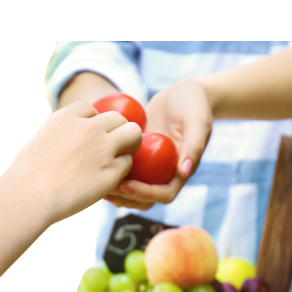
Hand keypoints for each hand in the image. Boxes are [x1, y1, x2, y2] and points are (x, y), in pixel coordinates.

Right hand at [9, 101, 142, 223]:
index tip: (90, 136)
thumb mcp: (39, 141)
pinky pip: (127, 163)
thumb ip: (57, 135)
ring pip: (133, 133)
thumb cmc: (26, 176)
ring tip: (123, 157)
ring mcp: (103, 148)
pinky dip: (122, 169)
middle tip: (114, 146)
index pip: (91, 109)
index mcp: (67, 117)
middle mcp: (89, 128)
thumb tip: (63, 142)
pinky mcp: (111, 171)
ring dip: (130, 144)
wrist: (29, 196)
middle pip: (118, 118)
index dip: (93, 123)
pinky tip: (111, 178)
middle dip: (118, 130)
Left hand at [103, 78, 212, 210]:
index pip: (165, 195)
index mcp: (180, 171)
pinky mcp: (138, 155)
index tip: (127, 185)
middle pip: (145, 198)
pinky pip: (123, 169)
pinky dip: (110, 170)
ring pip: (131, 188)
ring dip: (115, 190)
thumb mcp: (197, 120)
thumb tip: (184, 171)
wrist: (183, 92)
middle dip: (126, 197)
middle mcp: (164, 173)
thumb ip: (194, 144)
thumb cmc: (193, 103)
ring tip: (96, 180)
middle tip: (106, 187)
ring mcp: (150, 166)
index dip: (146, 194)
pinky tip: (94, 163)